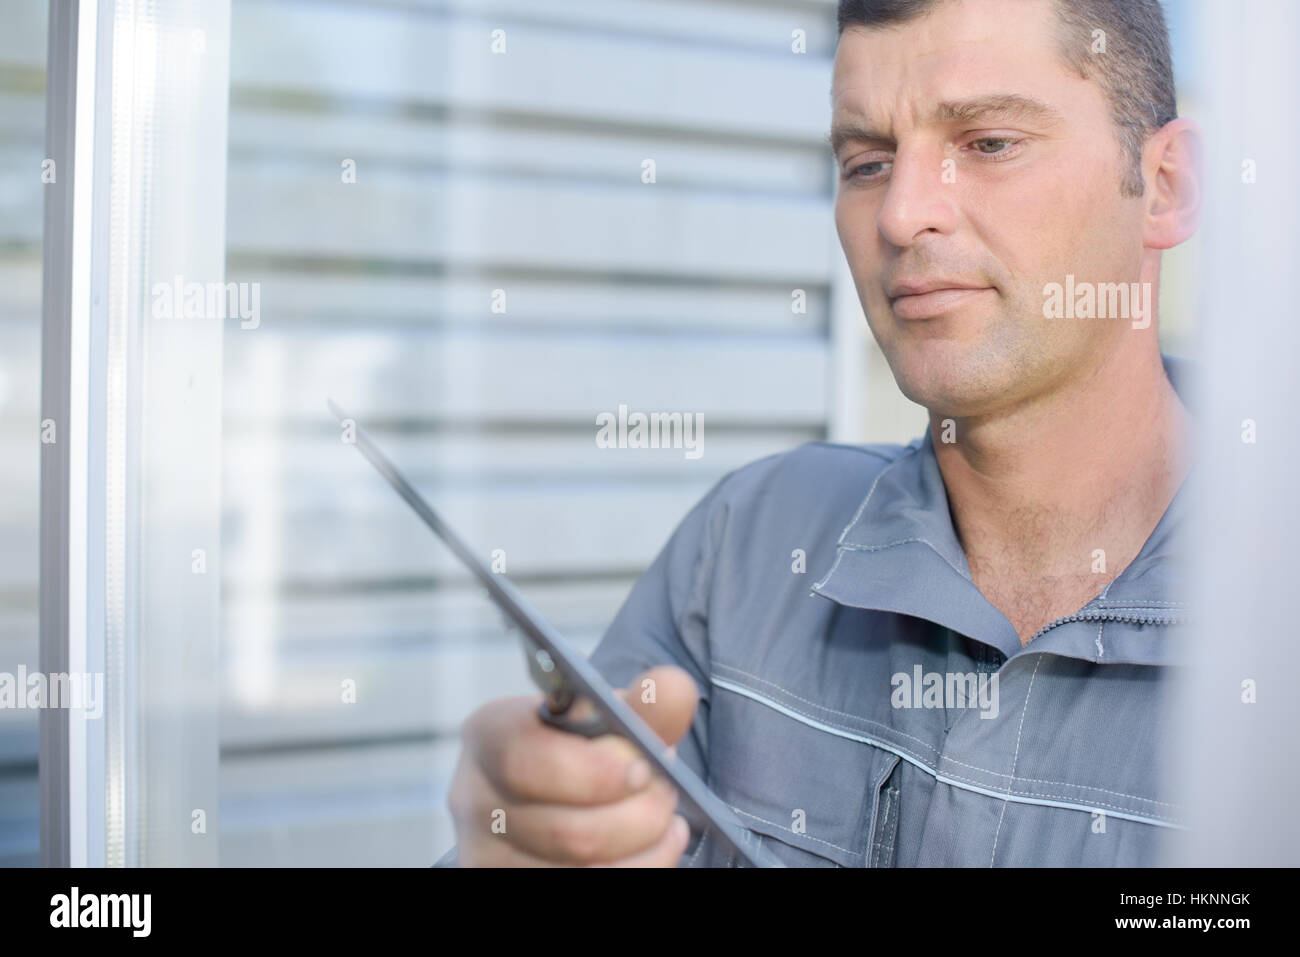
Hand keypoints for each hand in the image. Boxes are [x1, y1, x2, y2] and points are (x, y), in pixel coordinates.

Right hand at [447, 665, 697, 865]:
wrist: (562, 790)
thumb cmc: (583, 746)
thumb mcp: (606, 717)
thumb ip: (641, 706)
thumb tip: (674, 688)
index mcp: (489, 736)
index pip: (524, 759)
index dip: (594, 771)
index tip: (644, 768)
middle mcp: (476, 801)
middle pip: (566, 832)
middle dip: (638, 815)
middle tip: (667, 793)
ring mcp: (488, 856)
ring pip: (582, 873)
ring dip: (646, 848)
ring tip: (666, 820)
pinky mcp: (509, 883)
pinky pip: (591, 893)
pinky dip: (640, 870)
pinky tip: (656, 847)